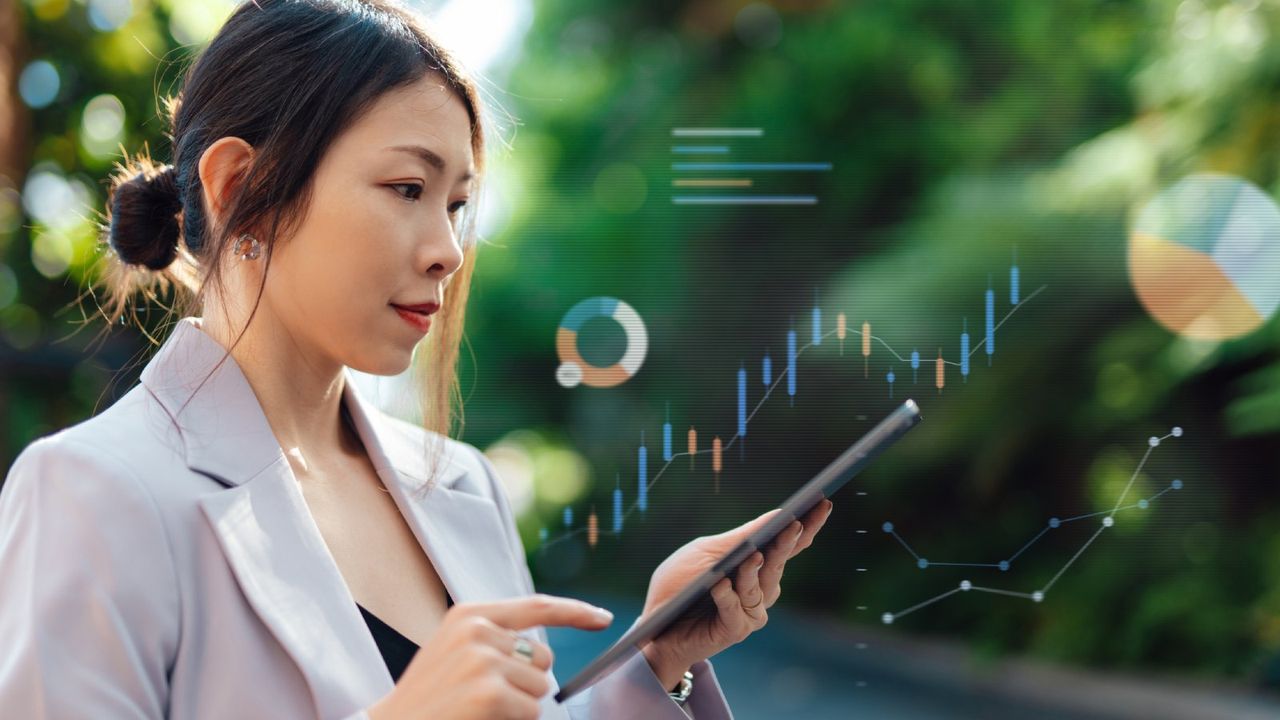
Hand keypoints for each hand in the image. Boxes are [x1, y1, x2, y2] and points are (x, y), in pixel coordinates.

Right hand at [367, 594, 612, 719]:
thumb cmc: (427, 700)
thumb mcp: (454, 653)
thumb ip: (493, 640)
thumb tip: (541, 652)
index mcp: (468, 614)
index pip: (537, 606)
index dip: (576, 611)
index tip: (603, 618)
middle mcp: (477, 630)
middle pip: (543, 657)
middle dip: (527, 681)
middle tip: (482, 696)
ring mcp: (483, 660)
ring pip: (539, 687)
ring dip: (518, 705)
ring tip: (475, 708)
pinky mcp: (489, 691)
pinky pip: (531, 711)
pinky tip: (480, 719)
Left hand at [638, 498, 833, 689]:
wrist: (654, 626)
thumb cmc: (680, 584)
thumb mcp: (707, 552)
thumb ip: (740, 539)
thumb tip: (779, 514)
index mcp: (757, 564)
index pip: (789, 544)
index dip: (808, 524)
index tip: (822, 502)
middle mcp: (761, 588)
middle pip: (778, 562)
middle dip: (786, 542)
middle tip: (794, 523)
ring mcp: (750, 612)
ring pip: (759, 587)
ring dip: (754, 570)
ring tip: (753, 553)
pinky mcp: (734, 630)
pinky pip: (734, 610)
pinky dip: (726, 596)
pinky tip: (719, 584)